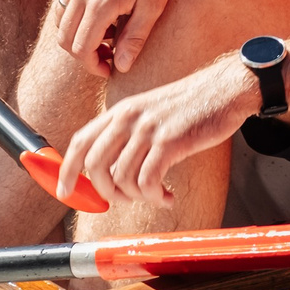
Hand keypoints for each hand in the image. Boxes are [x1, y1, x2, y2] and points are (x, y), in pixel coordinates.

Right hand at [50, 0, 188, 74]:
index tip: (110, 69)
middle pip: (64, 35)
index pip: (80, 48)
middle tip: (107, 54)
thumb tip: (121, 67)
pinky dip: (76, 8)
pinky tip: (102, 7)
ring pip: (60, 14)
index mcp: (100, 2)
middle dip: (82, 52)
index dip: (93, 65)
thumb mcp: (154, 6)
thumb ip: (134, 39)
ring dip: (76, 30)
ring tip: (105, 32)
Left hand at [58, 57, 256, 211]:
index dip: (66, 170)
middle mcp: (128, 116)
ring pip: (121, 178)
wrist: (224, 89)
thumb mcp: (149, 113)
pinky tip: (167, 196)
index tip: (64, 192)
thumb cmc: (190, 106)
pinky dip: (155, 197)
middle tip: (125, 200)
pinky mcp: (169, 140)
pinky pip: (148, 181)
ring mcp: (148, 128)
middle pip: (95, 165)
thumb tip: (108, 172)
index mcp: (120, 110)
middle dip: (105, 192)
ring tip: (155, 195)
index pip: (80, 141)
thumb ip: (127, 135)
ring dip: (136, 197)